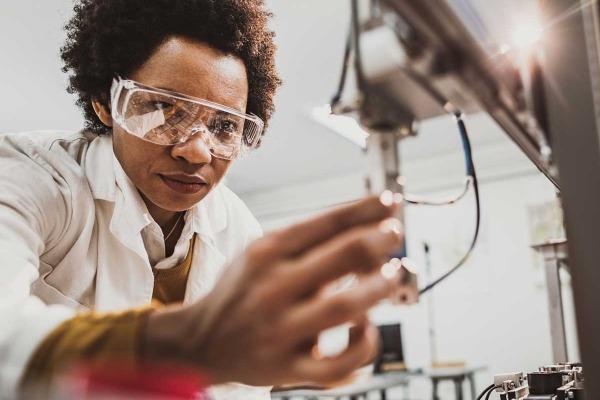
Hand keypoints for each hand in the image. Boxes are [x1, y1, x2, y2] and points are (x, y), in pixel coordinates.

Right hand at [144, 195, 405, 385]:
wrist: (199, 342)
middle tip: (396, 233)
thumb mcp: (260, 254)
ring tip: (393, 274)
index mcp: (266, 253)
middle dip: (380, 239)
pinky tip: (366, 330)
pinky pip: (336, 366)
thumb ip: (306, 243)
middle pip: (343, 256)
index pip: (327, 221)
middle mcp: (272, 288)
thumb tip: (365, 228)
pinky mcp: (286, 369)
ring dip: (378, 288)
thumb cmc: (240, 292)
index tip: (390, 202)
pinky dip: (362, 348)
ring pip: (345, 308)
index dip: (366, 209)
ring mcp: (279, 330)